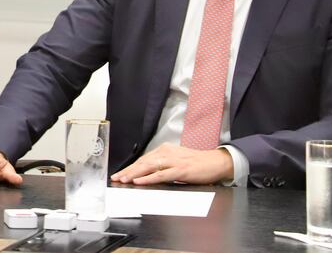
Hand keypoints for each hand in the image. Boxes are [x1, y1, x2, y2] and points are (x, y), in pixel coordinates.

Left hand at [110, 143, 232, 185]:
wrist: (215, 162)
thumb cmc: (197, 164)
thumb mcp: (176, 161)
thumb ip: (163, 165)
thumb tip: (146, 173)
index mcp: (165, 150)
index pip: (143, 159)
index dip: (130, 167)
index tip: (119, 174)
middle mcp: (167, 153)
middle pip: (143, 162)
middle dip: (128, 171)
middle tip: (116, 178)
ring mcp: (174, 161)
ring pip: (149, 167)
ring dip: (134, 174)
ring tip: (123, 180)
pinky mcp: (180, 170)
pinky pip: (161, 174)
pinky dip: (148, 178)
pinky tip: (139, 182)